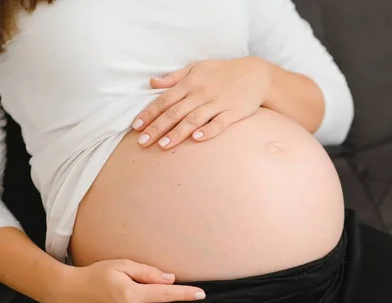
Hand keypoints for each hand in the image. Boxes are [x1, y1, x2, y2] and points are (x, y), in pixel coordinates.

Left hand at [132, 56, 271, 148]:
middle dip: (157, 128)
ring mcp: (218, 103)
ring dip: (177, 133)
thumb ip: (174, 77)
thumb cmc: (223, 72)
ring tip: (163, 146)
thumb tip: (152, 83)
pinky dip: (208, 130)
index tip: (136, 127)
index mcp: (190, 83)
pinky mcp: (234, 112)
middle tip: (142, 143)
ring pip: (194, 119)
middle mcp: (201, 93)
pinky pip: (219, 122)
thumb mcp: (197, 68)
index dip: (149, 113)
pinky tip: (197, 139)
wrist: (256, 74)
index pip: (165, 100)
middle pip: (175, 112)